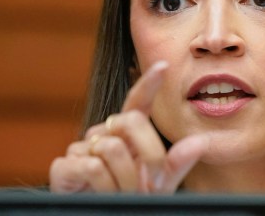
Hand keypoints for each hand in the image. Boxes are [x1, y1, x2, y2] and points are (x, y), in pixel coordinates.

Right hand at [49, 61, 208, 192]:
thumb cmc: (131, 199)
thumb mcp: (159, 184)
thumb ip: (178, 164)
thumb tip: (201, 142)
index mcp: (128, 134)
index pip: (138, 102)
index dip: (149, 83)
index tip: (163, 66)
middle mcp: (104, 134)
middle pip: (130, 121)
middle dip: (149, 153)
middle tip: (151, 184)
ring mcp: (81, 149)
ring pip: (113, 149)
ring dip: (126, 179)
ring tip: (123, 194)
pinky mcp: (63, 167)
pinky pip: (92, 167)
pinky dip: (105, 187)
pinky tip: (103, 195)